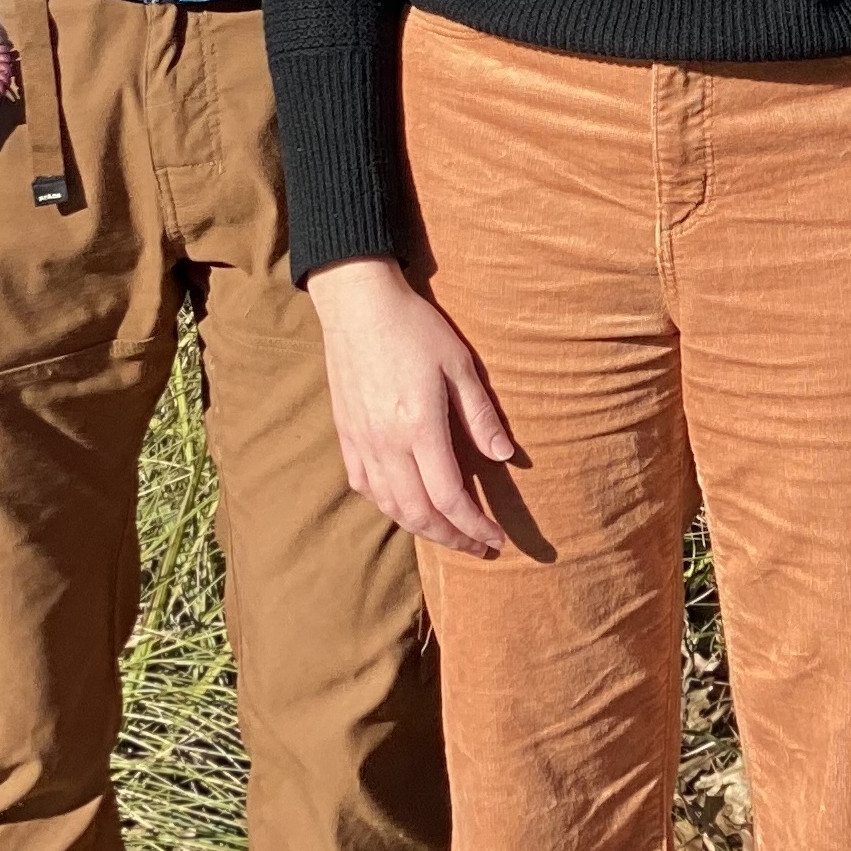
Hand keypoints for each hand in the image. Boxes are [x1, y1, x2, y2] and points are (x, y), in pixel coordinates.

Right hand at [308, 257, 518, 556]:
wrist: (357, 304)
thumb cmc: (414, 328)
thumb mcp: (459, 364)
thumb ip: (481, 414)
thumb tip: (505, 457)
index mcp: (419, 427)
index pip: (449, 498)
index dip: (474, 526)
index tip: (497, 539)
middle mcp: (386, 444)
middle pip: (419, 514)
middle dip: (452, 538)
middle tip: (479, 547)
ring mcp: (361, 443)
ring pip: (390, 507)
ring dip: (422, 529)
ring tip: (450, 534)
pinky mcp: (345, 437)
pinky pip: (366, 488)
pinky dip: (390, 507)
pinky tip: (408, 507)